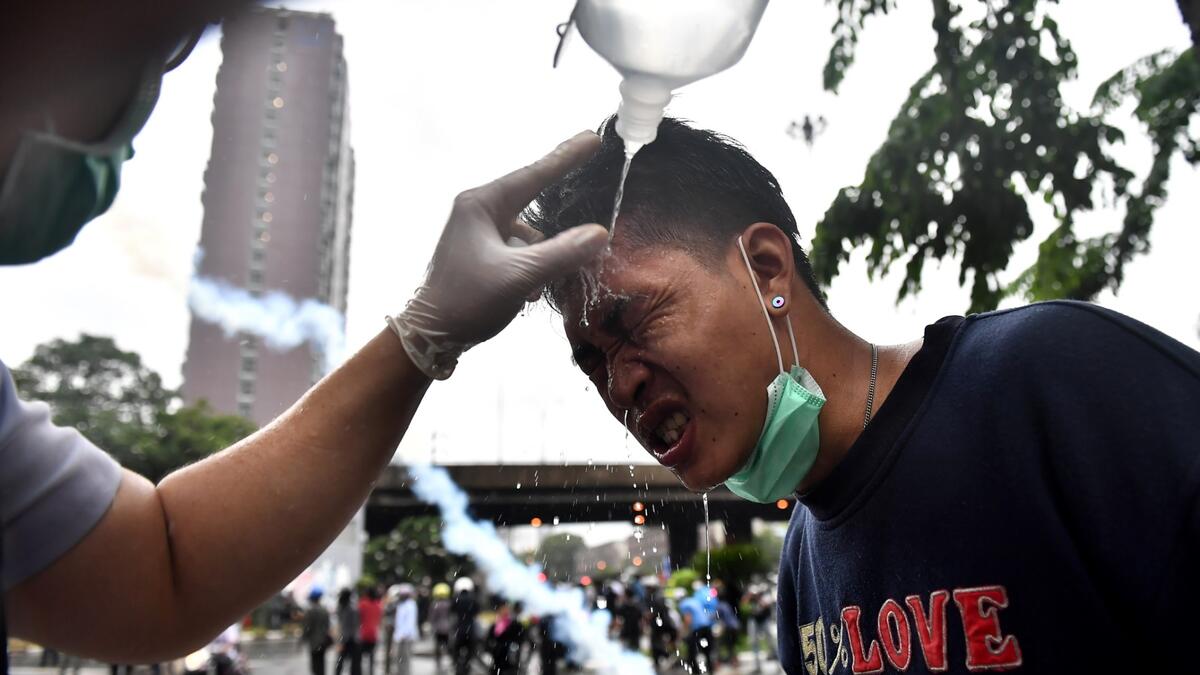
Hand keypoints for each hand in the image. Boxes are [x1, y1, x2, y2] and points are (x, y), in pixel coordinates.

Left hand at [390, 131, 607, 378]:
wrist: (430, 336)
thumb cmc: (467, 300)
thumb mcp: (519, 277)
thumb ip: (561, 254)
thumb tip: (600, 233)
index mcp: (481, 205)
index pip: (533, 174)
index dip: (566, 157)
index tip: (592, 138)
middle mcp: (477, 211)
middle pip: (532, 206)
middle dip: (553, 231)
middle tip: (578, 232)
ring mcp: (478, 233)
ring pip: (528, 236)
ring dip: (540, 258)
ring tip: (533, 288)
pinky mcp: (480, 253)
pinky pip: (518, 252)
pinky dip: (529, 268)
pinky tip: (527, 292)